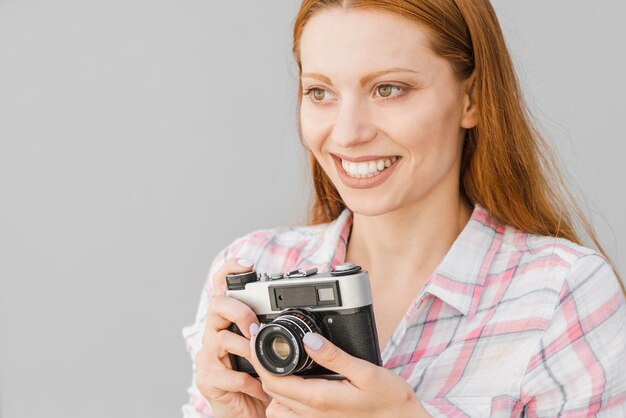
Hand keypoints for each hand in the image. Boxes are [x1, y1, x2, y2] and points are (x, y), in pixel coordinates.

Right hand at [194, 257, 270, 417]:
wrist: (245, 412)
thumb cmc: (257, 378)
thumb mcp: (266, 351)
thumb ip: (271, 332)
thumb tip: (296, 315)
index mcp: (228, 323)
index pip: (222, 288)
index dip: (230, 271)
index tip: (247, 264)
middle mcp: (213, 335)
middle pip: (216, 305)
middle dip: (239, 312)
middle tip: (256, 327)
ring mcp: (207, 357)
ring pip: (219, 339)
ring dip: (245, 350)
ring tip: (261, 363)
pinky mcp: (207, 379)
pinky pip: (228, 375)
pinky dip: (250, 383)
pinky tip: (261, 389)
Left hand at [248, 330, 430, 417]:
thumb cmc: (390, 401)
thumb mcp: (366, 372)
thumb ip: (335, 356)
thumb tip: (309, 339)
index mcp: (319, 398)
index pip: (273, 380)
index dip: (259, 358)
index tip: (256, 337)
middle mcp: (313, 414)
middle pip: (271, 392)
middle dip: (262, 367)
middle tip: (263, 344)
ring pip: (277, 407)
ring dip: (273, 386)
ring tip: (279, 364)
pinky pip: (291, 415)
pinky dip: (285, 399)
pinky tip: (297, 383)